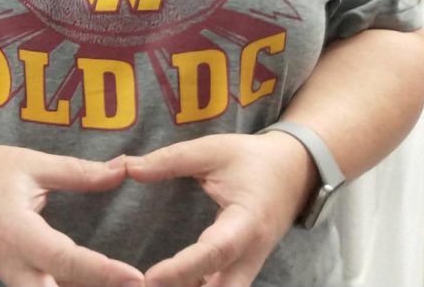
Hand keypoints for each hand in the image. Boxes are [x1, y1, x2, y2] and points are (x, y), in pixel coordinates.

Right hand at [0, 144, 142, 286]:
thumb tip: (122, 169)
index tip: (137, 278)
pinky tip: (96, 284)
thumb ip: (77, 171)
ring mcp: (9, 277)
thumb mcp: (30, 164)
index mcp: (17, 233)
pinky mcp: (11, 278)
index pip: (66, 261)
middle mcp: (12, 265)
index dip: (103, 272)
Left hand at [122, 132, 314, 286]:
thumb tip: (129, 167)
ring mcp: (251, 266)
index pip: (215, 252)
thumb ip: (171, 160)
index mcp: (246, 221)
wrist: (294, 172)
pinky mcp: (244, 270)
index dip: (183, 269)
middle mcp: (252, 253)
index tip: (150, 279)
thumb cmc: (251, 159)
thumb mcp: (212, 150)